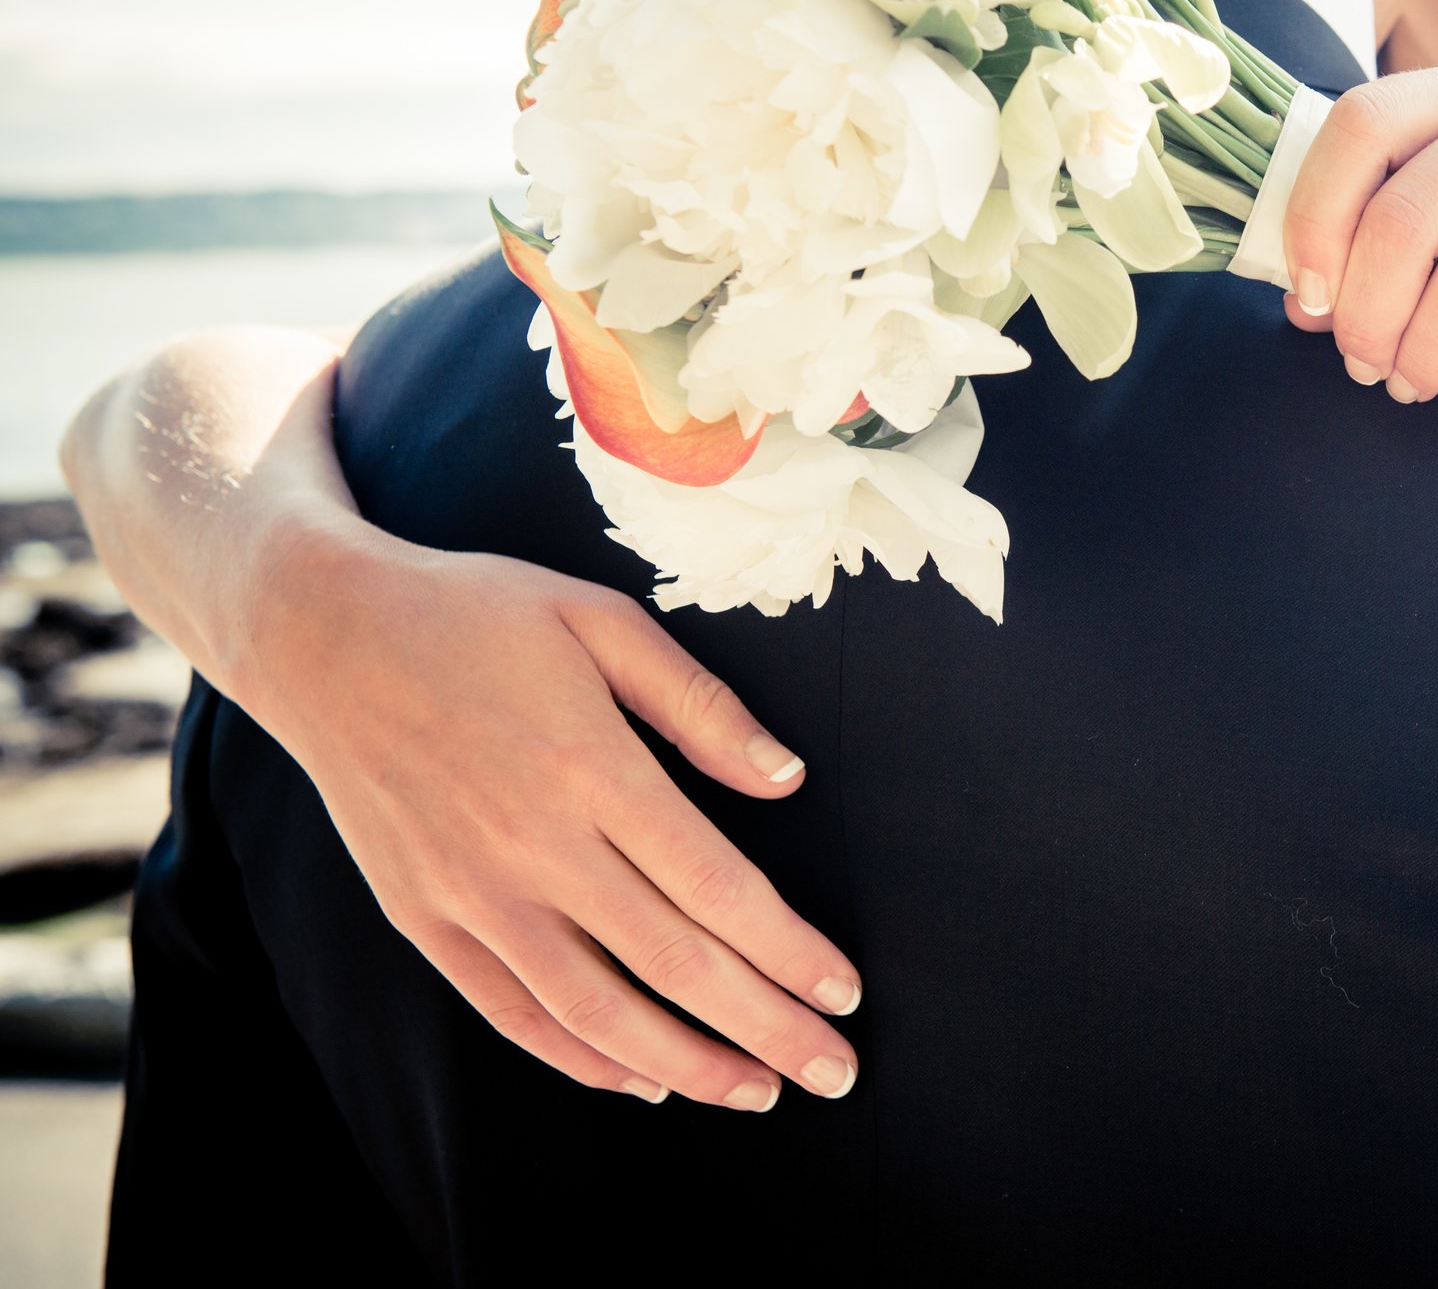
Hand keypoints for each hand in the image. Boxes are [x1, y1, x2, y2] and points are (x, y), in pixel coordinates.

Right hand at [234, 517, 863, 1111]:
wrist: (323, 635)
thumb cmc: (476, 615)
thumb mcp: (602, 619)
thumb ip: (701, 704)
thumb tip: (787, 778)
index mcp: (591, 767)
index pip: (716, 888)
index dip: (788, 952)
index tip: (843, 992)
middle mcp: (533, 846)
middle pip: (674, 966)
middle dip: (766, 1030)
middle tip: (833, 1074)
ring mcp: (472, 895)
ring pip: (597, 1013)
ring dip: (688, 1065)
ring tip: (758, 1093)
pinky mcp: (425, 921)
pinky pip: (515, 1014)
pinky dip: (585, 1060)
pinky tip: (647, 1081)